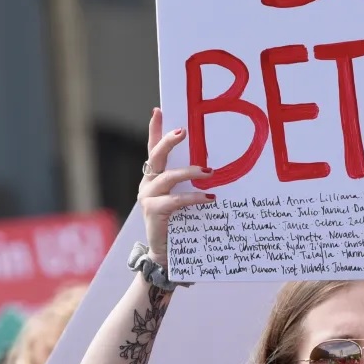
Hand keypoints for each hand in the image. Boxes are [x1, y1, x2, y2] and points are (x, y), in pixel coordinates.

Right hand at [139, 107, 214, 263]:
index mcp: (154, 177)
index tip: (158, 110)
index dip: (154, 129)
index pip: (153, 148)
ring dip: (190, 172)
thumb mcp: (184, 197)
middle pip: (156, 156)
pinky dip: (194, 197)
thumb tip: (215, 168)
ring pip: (168, 177)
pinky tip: (209, 199)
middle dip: (168, 141)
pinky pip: (175, 200)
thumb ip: (191, 183)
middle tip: (183, 131)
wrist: (166, 254)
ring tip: (209, 172)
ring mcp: (148, 197)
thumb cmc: (179, 222)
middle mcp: (148, 183)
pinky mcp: (153, 211)